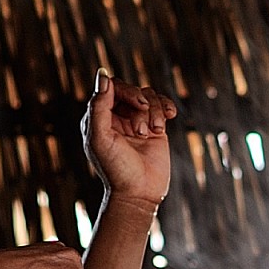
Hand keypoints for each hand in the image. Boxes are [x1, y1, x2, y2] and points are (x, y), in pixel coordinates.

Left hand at [81, 69, 175, 207]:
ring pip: (148, 96)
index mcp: (98, 118)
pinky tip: (170, 117)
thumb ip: (98, 106)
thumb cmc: (116, 168)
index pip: (111, 88)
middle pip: (131, 90)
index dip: (126, 91)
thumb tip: (103, 75)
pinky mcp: (154, 127)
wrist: (139, 193)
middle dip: (142, 104)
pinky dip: (166, 107)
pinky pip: (161, 104)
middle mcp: (116, 117)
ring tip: (155, 132)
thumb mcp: (100, 137)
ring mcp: (136, 121)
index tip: (138, 103)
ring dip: (155, 111)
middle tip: (144, 128)